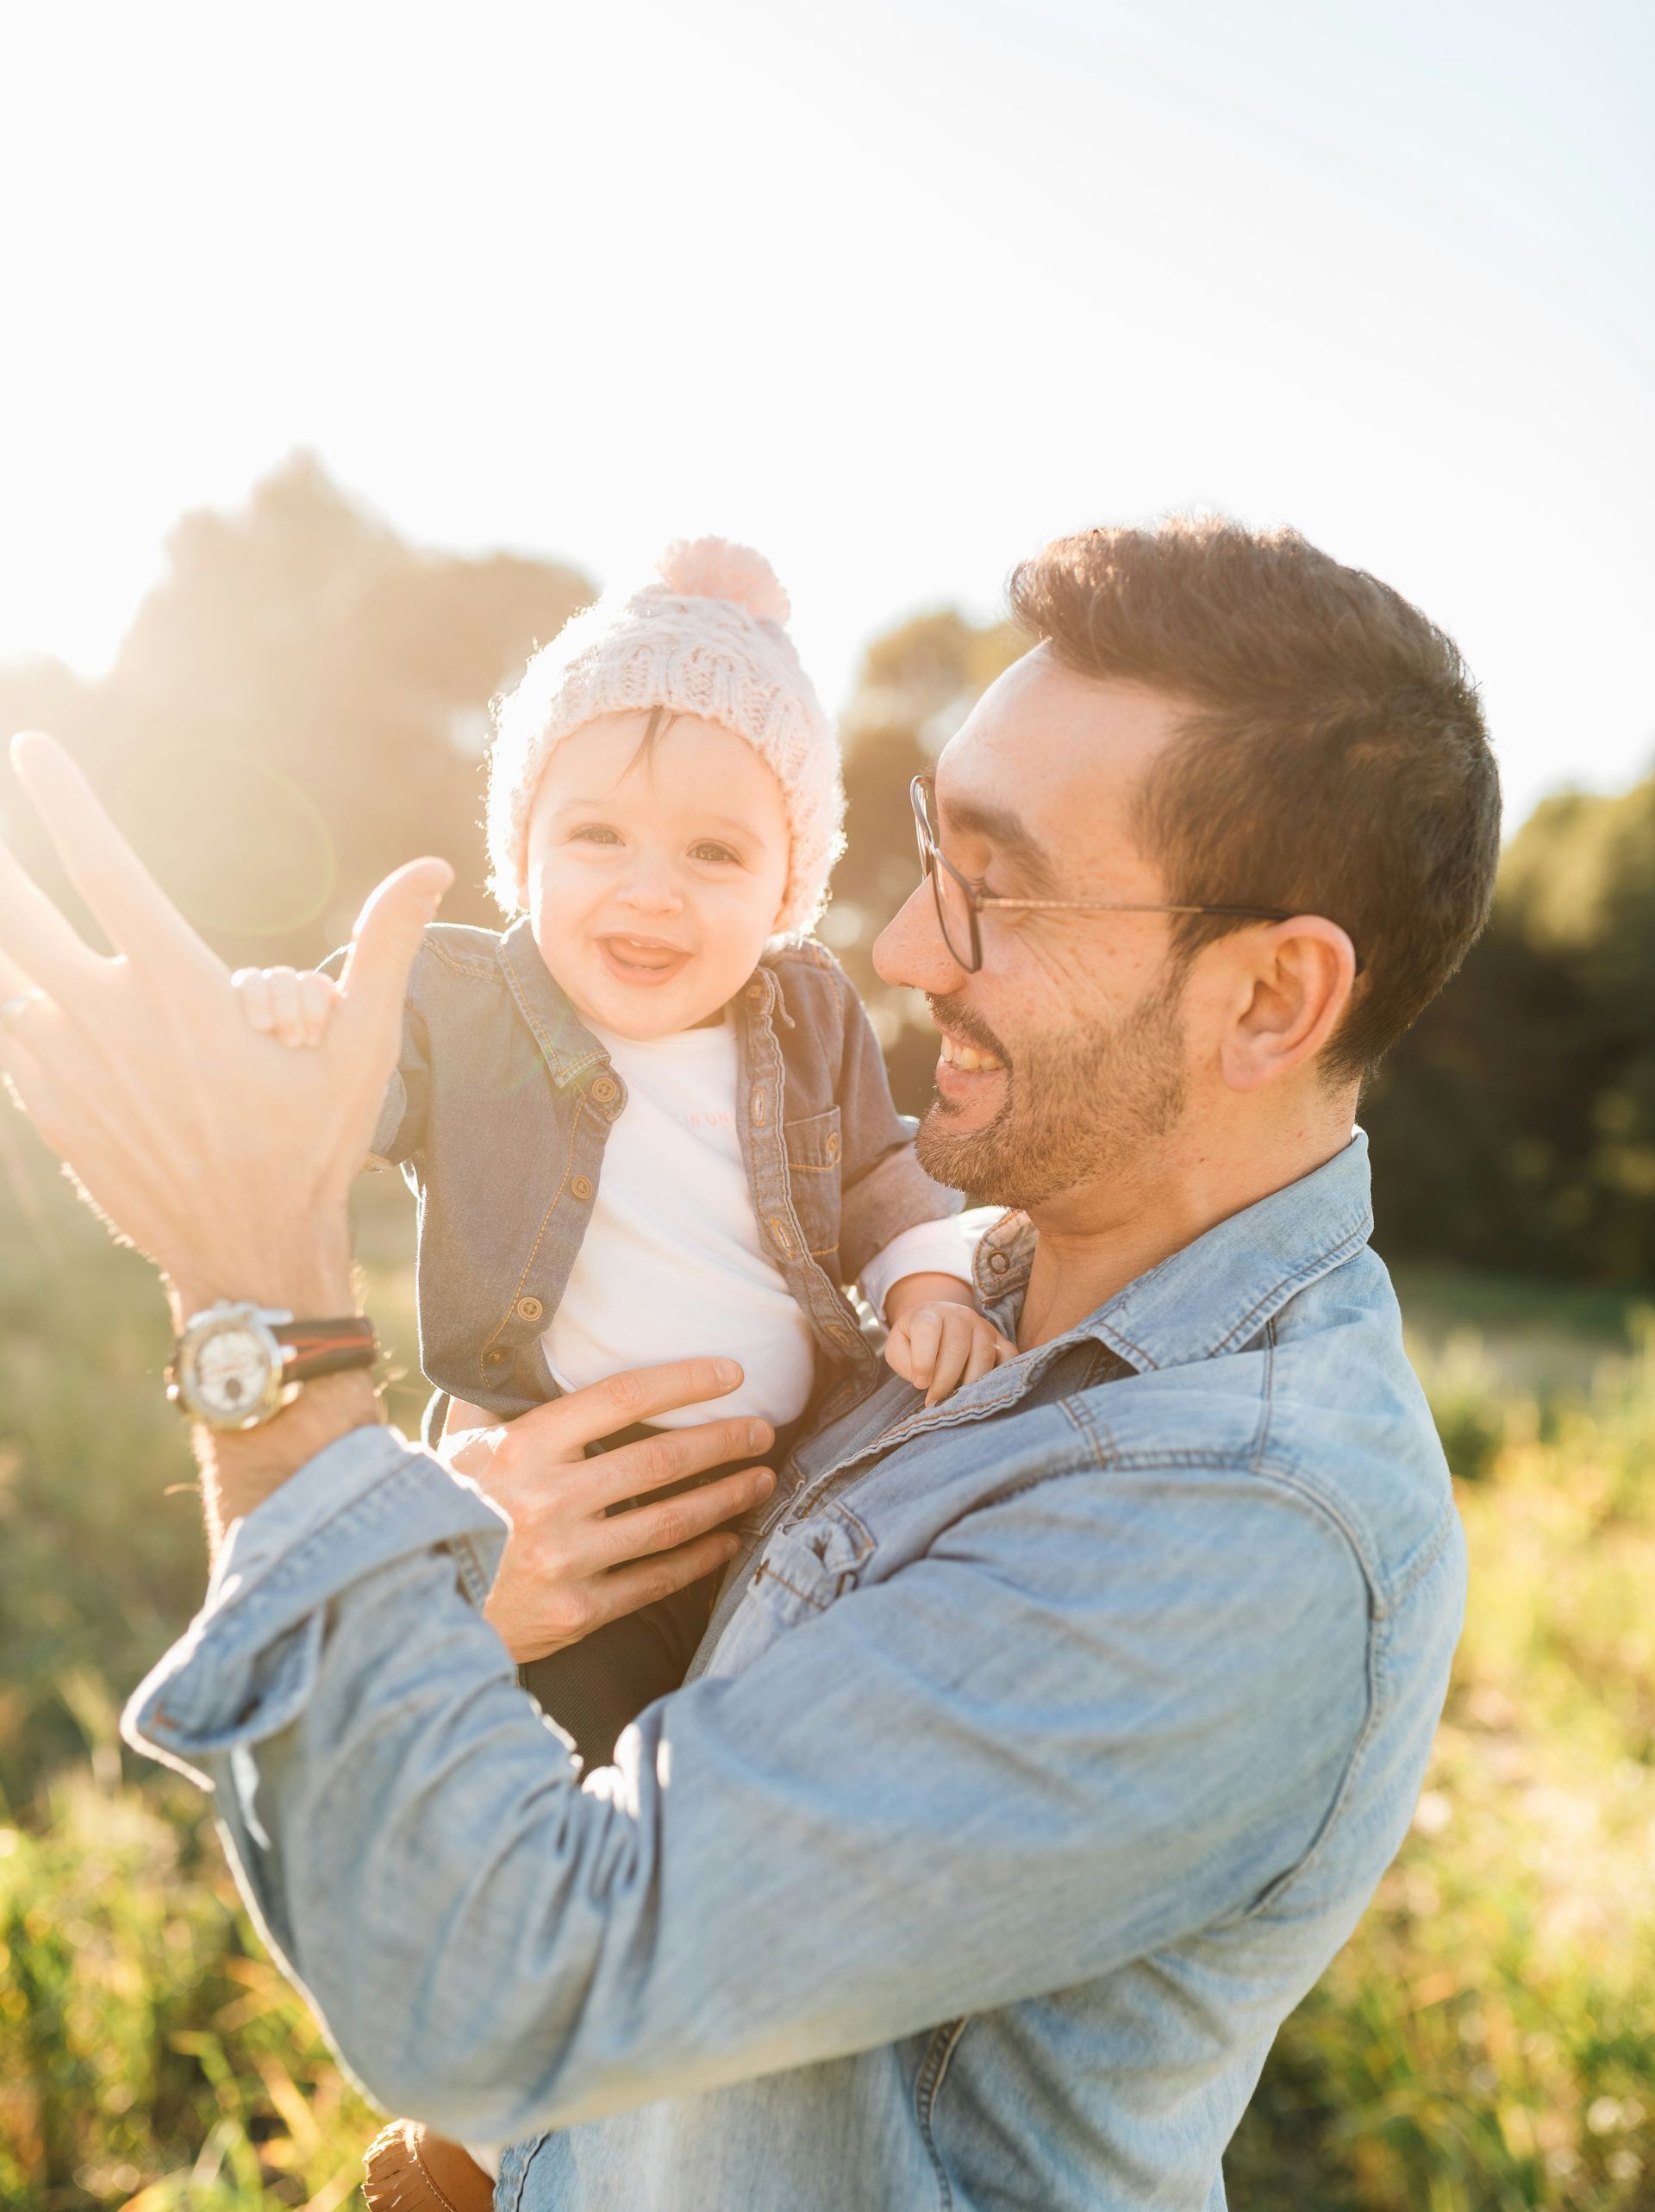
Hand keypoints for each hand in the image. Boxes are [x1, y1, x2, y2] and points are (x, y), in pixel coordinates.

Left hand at [0, 732, 449, 1317]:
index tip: (31, 749)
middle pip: (16, 916)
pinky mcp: (49, 1109)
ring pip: (1, 976)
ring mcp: (66, 1070)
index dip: (63, 801)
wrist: (246, 1257)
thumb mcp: (362, 1049)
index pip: (104, 869)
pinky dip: (4, 999)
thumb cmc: (312, 1148)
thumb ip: (385, 949)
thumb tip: (428, 868)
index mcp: (180, 993)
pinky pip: (5, 1034)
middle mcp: (107, 1023)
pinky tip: (11, 986)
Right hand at [441, 1361, 777, 1663]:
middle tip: (763, 1429)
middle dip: (723, 1441)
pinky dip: (698, 1559)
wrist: (408, 1608)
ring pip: (668, 1521)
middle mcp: (548, 1501)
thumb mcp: (454, 1447)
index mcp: (521, 1448)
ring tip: (762, 1479)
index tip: (731, 1373)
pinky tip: (728, 1541)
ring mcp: (565, 1560)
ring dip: (725, 1498)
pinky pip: (654, 1581)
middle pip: (660, 1460)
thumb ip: (490, 1401)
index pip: (622, 1398)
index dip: (684, 1382)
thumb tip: (515, 1345)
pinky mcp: (575, 1612)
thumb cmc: (437, 1513)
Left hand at [885, 1296, 1015, 1405]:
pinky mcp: (1000, 1340)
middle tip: (934, 1401)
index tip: (920, 1384)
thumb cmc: (914, 1340)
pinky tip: (986, 1391)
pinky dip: (1002, 1375)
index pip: (928, 1331)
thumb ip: (903, 1361)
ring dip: (970, 1383)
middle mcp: (959, 1315)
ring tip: (955, 1400)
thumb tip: (925, 1381)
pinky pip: (1009, 1357)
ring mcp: (983, 1326)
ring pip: (984, 1355)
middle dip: (945, 1380)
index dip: (924, 1360)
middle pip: (957, 1348)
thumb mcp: (897, 1346)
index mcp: (930, 1314)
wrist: (937, 1321)